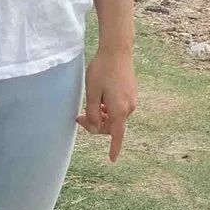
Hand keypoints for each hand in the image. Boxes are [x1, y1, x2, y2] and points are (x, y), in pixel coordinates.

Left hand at [78, 46, 136, 160]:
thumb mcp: (91, 93)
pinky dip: (107, 108)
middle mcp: (128, 108)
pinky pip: (118, 108)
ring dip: (101, 115)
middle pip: (111, 126)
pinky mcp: (131, 93)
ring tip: (87, 105)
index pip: (117, 135)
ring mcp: (131, 100)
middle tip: (78, 117)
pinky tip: (99, 98)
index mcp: (119, 110)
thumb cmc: (102, 70)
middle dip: (95, 125)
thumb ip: (92, 113)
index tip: (112, 159)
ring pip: (114, 116)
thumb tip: (96, 126)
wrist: (117, 50)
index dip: (114, 148)